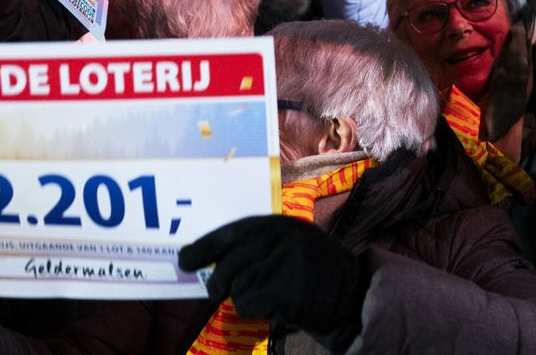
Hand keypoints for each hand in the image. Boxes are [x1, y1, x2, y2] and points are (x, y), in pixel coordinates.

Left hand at [179, 215, 361, 332]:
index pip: (234, 231)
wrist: (351, 295)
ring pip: (237, 285)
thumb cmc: (314, 273)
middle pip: (230, 262)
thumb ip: (257, 247)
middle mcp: (283, 239)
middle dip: (217, 280)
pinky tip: (275, 306)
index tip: (185, 259)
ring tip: (267, 295)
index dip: (206, 246)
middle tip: (215, 291)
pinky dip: (253, 310)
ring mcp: (285, 264)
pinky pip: (248, 304)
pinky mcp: (285, 290)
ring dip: (243, 296)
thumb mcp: (291, 246)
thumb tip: (208, 260)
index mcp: (282, 224)